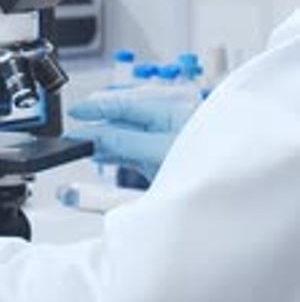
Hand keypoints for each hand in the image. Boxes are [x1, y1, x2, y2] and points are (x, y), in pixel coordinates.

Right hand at [68, 84, 200, 182]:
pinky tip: (100, 155)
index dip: (97, 108)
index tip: (76, 112)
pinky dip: (113, 153)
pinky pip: (130, 153)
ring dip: (103, 140)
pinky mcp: (160, 163)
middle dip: (97, 124)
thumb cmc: (206, 165)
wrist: (228, 195)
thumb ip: (125, 143)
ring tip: (81, 144)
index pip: (125, 105)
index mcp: (167, 113)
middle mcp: (163, 126)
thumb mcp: (159, 152)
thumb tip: (96, 136)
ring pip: (125, 137)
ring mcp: (161, 144)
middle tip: (72, 132)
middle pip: (123, 120)